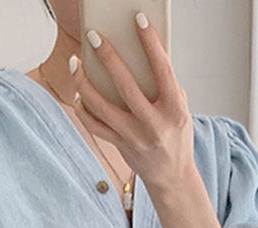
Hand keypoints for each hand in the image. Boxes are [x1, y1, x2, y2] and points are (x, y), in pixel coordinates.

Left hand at [70, 13, 193, 190]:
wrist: (173, 177)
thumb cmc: (177, 138)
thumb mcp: (181, 110)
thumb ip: (166, 86)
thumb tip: (143, 56)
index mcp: (174, 110)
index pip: (162, 69)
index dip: (150, 43)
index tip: (138, 20)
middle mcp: (154, 124)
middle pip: (125, 85)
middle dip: (108, 57)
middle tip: (93, 36)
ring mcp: (134, 137)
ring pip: (102, 106)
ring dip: (85, 83)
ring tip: (76, 63)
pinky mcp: (120, 146)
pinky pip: (95, 126)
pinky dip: (84, 109)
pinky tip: (79, 94)